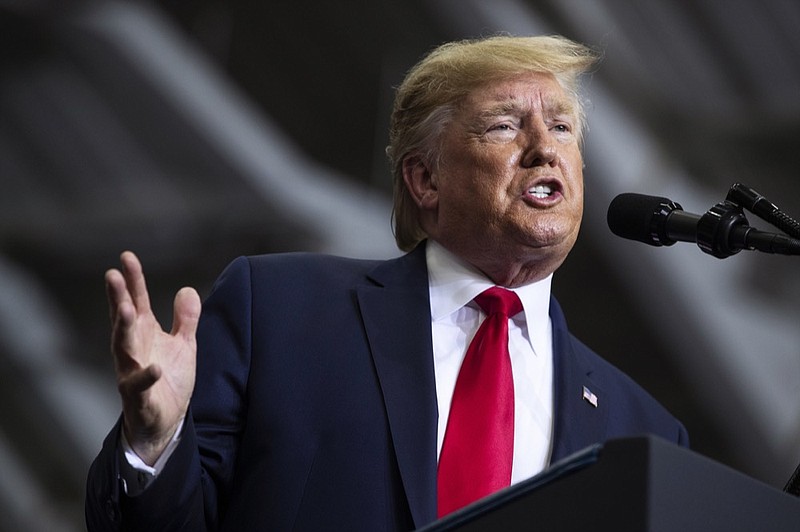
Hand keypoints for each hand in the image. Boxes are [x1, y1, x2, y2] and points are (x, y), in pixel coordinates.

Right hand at [106, 251, 200, 464]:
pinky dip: (146, 377)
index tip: (126, 257)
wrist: (164, 421)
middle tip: (112, 275)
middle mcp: (132, 349)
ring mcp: (131, 372)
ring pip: (123, 348)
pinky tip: (154, 368)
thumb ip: (185, 319)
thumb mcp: (182, 345)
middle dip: (118, 298)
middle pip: (123, 319)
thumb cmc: (167, 381)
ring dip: (123, 328)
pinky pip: (140, 386)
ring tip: (127, 309)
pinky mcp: (139, 397)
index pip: (136, 301)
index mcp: (143, 334)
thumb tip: (188, 290)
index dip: (132, 280)